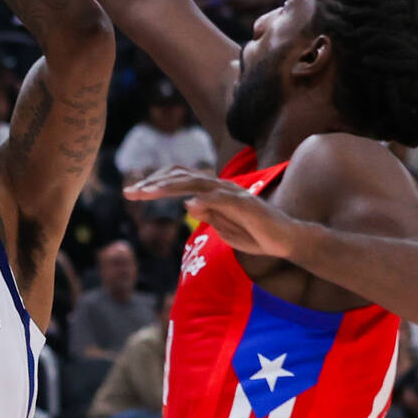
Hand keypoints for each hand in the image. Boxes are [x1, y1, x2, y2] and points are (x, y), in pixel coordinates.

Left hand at [124, 166, 299, 258]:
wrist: (287, 241)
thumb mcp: (224, 228)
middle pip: (182, 177)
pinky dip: (204, 199)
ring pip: (196, 183)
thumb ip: (208, 215)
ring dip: (169, 187)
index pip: (180, 180)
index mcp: (213, 191)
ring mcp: (233, 194)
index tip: (133, 192)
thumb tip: (187, 204)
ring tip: (147, 192)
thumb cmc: (256, 235)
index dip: (156, 182)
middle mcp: (221, 187)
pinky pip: (221, 199)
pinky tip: (187, 204)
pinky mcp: (245, 205)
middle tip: (129, 192)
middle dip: (153, 183)